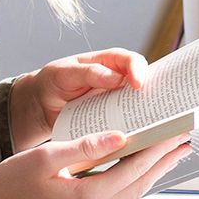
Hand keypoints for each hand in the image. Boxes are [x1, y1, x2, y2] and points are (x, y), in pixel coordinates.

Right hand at [0, 130, 192, 198]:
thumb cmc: (10, 184)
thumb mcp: (46, 157)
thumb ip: (86, 146)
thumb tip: (120, 136)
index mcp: (87, 198)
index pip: (133, 168)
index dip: (158, 148)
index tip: (176, 131)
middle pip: (140, 183)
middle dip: (164, 160)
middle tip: (185, 139)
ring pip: (132, 192)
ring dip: (153, 171)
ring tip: (172, 153)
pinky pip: (119, 196)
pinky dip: (135, 180)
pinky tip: (139, 169)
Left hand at [10, 49, 148, 151]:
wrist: (41, 105)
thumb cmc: (53, 81)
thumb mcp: (65, 73)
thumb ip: (89, 73)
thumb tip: (116, 79)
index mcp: (108, 62)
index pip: (131, 60)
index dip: (138, 70)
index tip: (138, 85)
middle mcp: (117, 80)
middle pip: (143, 84)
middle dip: (153, 94)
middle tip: (157, 108)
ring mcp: (116, 101)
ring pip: (139, 106)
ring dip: (147, 115)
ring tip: (153, 126)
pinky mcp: (112, 119)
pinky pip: (127, 123)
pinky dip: (133, 129)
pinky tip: (138, 138)